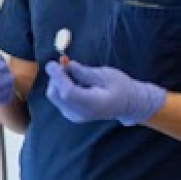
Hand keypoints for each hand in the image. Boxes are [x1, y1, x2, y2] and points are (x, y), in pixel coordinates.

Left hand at [45, 60, 166, 125]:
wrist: (128, 104)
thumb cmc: (120, 87)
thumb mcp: (106, 75)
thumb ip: (84, 72)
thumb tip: (65, 64)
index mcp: (94, 104)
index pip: (69, 93)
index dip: (58, 77)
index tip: (53, 63)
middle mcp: (81, 113)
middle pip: (56, 95)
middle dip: (56, 77)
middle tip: (66, 63)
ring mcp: (74, 116)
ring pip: (54, 96)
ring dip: (58, 81)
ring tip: (75, 73)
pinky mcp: (70, 114)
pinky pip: (57, 98)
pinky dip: (60, 86)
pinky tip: (74, 81)